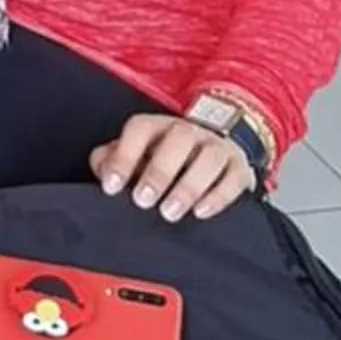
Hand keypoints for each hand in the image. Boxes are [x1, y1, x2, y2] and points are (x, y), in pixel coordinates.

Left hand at [90, 112, 255, 222]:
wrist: (215, 145)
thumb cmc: (164, 156)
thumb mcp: (137, 154)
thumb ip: (113, 159)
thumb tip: (102, 169)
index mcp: (158, 126)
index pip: (140, 129)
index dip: (124, 156)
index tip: (111, 187)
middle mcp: (188, 131)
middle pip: (177, 140)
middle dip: (158, 171)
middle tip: (143, 201)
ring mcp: (216, 147)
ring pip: (208, 158)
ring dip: (188, 186)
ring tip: (170, 212)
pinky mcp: (238, 166)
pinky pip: (233, 177)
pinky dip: (218, 196)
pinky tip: (201, 213)